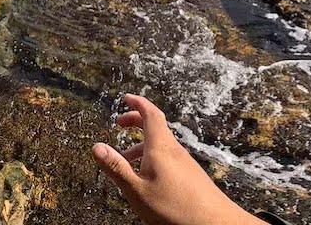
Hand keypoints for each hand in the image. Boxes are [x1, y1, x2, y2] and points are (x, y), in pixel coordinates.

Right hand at [92, 94, 266, 224]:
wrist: (214, 223)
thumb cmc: (175, 208)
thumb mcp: (137, 190)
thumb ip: (117, 168)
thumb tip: (96, 147)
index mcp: (161, 147)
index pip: (150, 114)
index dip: (138, 103)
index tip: (126, 98)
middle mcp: (174, 150)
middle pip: (154, 126)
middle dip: (136, 121)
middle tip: (120, 123)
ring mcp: (184, 162)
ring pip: (160, 145)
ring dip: (141, 146)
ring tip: (125, 160)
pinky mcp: (190, 174)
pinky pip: (168, 158)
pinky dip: (152, 158)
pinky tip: (146, 177)